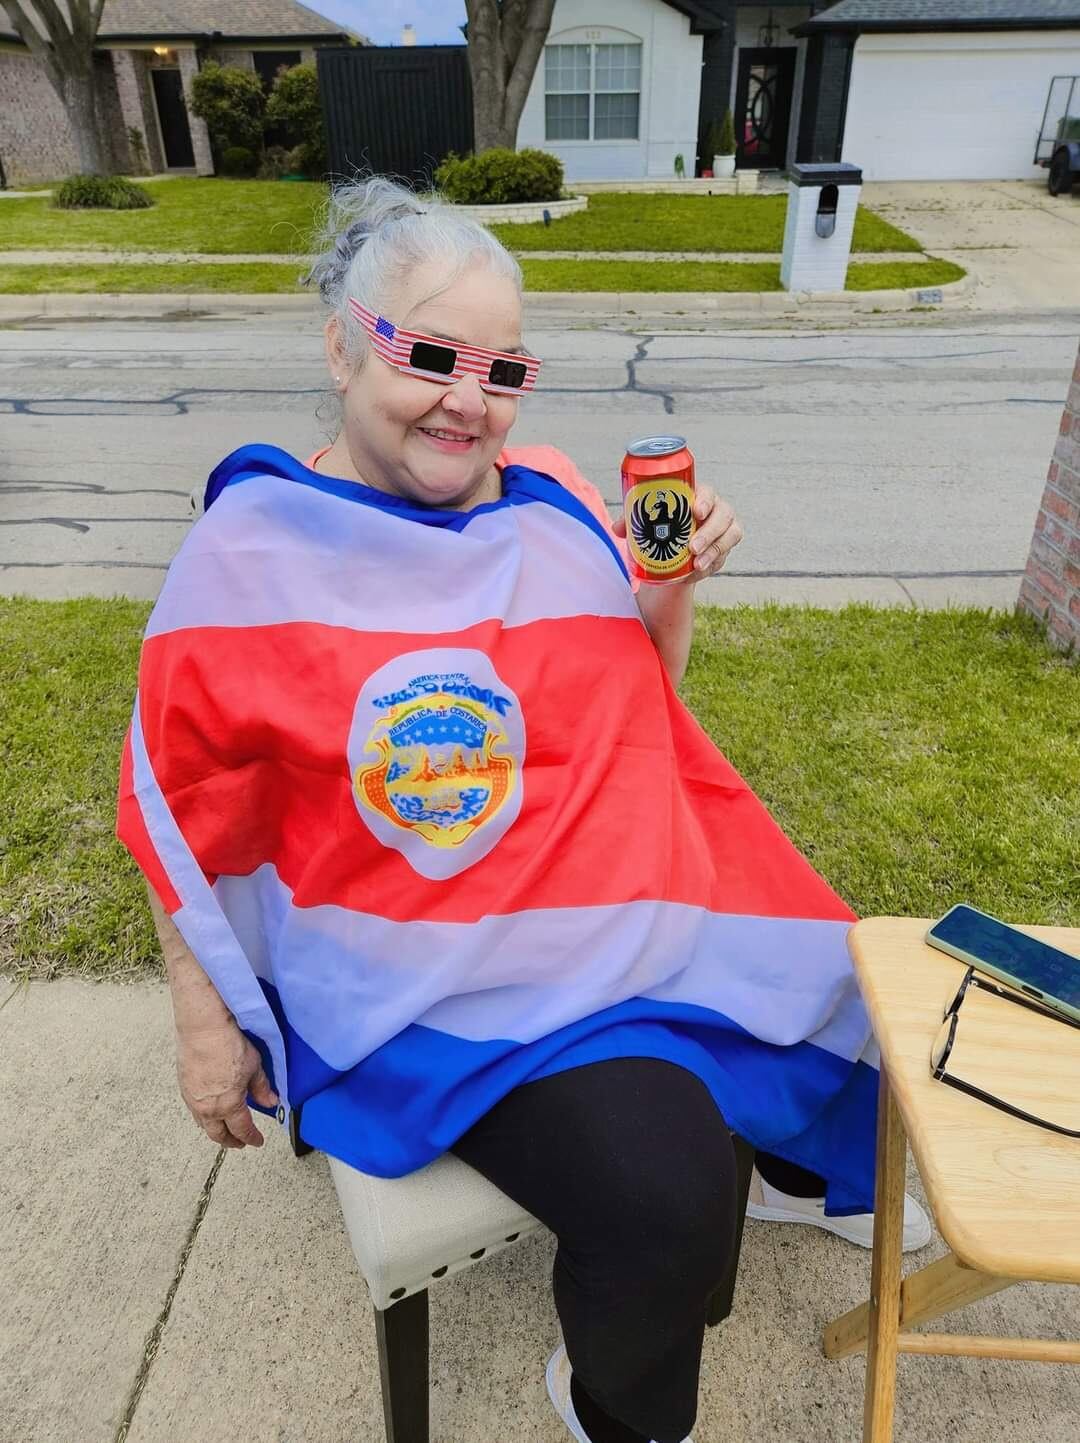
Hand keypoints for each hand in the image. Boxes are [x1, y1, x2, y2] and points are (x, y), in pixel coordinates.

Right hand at [175, 1018, 278, 1148]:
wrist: (203, 1028)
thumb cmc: (228, 1044)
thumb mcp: (254, 1067)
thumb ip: (262, 1088)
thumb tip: (271, 1101)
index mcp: (229, 1105)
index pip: (242, 1130)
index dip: (252, 1138)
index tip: (257, 1141)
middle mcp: (208, 1108)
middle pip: (219, 1134)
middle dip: (231, 1141)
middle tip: (240, 1142)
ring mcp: (193, 1099)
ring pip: (204, 1125)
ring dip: (215, 1130)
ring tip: (224, 1129)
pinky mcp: (184, 1088)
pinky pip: (194, 1111)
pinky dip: (204, 1117)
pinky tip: (209, 1111)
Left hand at [611, 486, 742, 580]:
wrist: (671, 552)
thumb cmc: (661, 528)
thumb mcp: (646, 525)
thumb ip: (632, 523)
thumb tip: (618, 528)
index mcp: (697, 496)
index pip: (708, 492)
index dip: (705, 500)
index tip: (695, 512)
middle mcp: (716, 510)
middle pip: (723, 515)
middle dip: (710, 532)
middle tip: (692, 547)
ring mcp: (724, 529)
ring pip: (730, 535)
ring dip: (714, 551)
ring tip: (697, 564)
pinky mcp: (725, 549)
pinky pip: (724, 557)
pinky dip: (710, 565)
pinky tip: (696, 572)